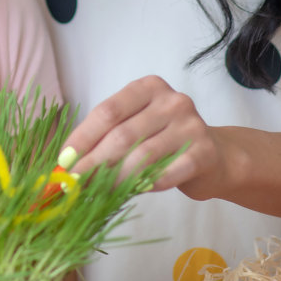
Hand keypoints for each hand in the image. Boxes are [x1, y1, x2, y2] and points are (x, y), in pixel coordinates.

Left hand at [62, 75, 224, 198]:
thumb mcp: (137, 128)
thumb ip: (107, 138)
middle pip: (122, 135)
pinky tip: (134, 193)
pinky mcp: (204, 152)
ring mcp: (191, 125)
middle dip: (93, 162)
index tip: (64, 161)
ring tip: (98, 193)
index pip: (108, 111)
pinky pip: (167, 173)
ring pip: (142, 156)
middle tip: (74, 184)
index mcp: (148, 88)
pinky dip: (146, 186)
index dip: (83, 137)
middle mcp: (171, 101)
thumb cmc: (165, 142)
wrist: (217, 157)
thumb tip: (68, 164)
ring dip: (115, 179)